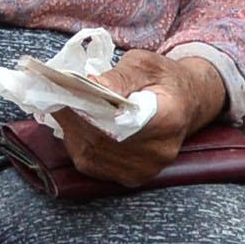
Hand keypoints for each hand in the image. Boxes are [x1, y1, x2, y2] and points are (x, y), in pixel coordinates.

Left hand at [52, 49, 227, 188]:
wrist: (187, 104)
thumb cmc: (165, 80)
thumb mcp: (146, 64)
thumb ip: (120, 75)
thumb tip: (91, 83)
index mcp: (168, 119)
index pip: (118, 119)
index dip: (88, 107)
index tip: (69, 90)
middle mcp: (159, 152)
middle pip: (100, 140)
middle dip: (74, 117)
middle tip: (58, 94)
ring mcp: (145, 170)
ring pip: (91, 155)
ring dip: (72, 131)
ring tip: (65, 106)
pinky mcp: (132, 179)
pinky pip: (92, 164)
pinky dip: (79, 144)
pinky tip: (77, 125)